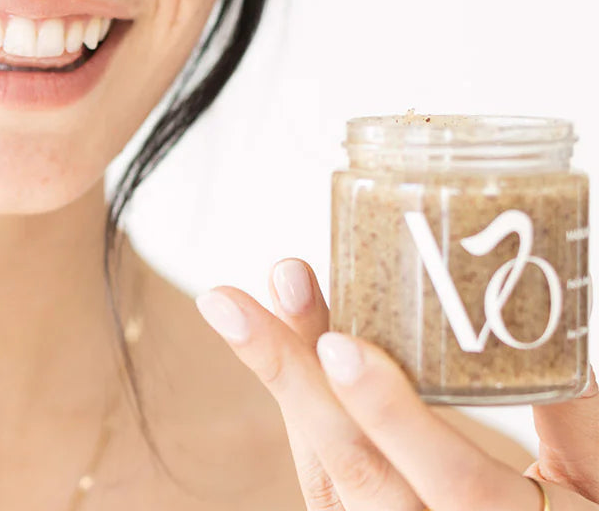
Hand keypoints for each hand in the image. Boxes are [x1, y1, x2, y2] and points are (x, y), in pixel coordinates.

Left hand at [195, 259, 598, 510]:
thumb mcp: (597, 487)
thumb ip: (576, 417)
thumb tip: (551, 318)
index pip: (458, 489)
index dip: (396, 418)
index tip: (339, 345)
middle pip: (354, 470)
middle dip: (290, 378)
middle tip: (232, 304)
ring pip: (323, 468)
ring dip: (279, 380)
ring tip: (235, 306)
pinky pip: (321, 474)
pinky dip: (297, 403)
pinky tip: (274, 342)